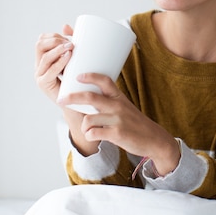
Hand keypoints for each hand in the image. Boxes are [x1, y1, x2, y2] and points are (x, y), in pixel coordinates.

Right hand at [35, 25, 73, 103]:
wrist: (76, 103)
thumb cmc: (76, 80)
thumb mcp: (74, 60)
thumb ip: (70, 44)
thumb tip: (66, 26)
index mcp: (43, 57)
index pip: (42, 40)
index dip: (54, 36)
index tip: (69, 38)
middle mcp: (39, 65)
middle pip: (40, 45)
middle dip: (55, 40)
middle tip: (71, 43)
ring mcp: (39, 75)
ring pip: (44, 56)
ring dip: (58, 49)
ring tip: (71, 47)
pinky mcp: (43, 84)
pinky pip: (49, 71)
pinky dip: (59, 62)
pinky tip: (67, 57)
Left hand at [58, 73, 180, 175]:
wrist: (153, 139)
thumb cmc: (135, 123)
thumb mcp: (125, 107)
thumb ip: (109, 102)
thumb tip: (88, 97)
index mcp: (119, 98)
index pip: (105, 81)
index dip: (90, 76)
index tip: (78, 75)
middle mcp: (118, 106)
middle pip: (90, 97)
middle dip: (72, 97)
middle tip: (62, 100)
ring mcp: (117, 120)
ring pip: (88, 119)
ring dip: (84, 126)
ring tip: (88, 130)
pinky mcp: (117, 134)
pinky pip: (93, 133)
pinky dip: (89, 135)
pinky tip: (94, 136)